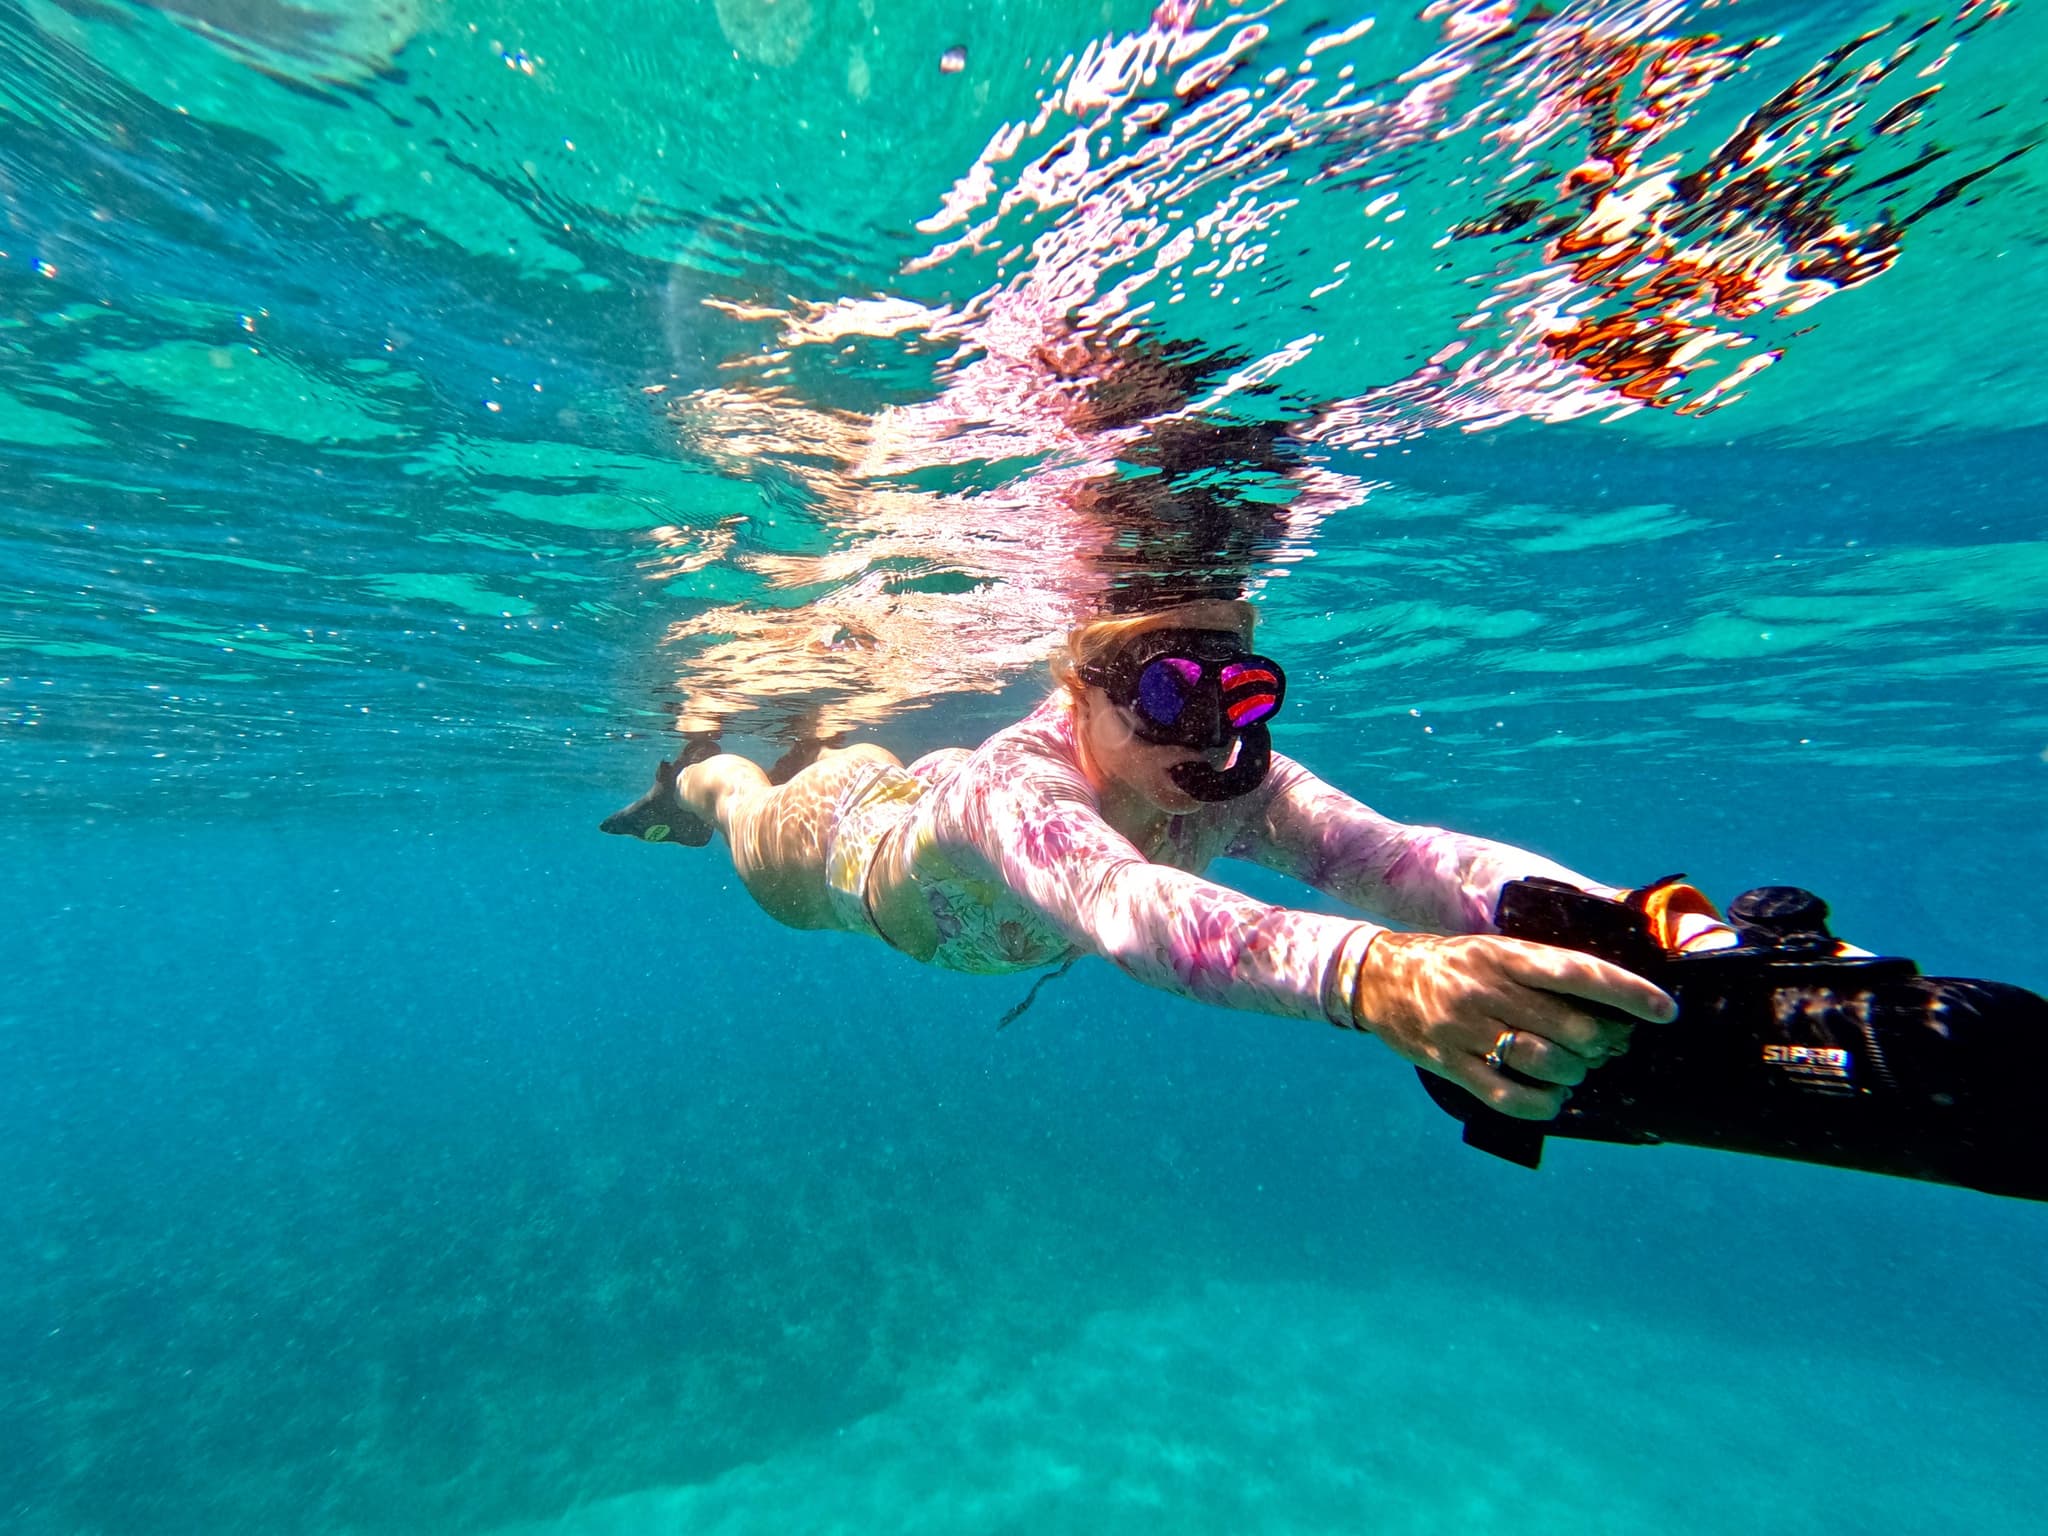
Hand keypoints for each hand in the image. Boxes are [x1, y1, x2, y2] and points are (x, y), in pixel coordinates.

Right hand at [1352, 931, 1676, 1119]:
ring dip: (1575, 1073)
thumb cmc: (1455, 963)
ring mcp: (1465, 1030)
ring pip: (1547, 1064)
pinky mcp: (1449, 1064)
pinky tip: (1552, 1097)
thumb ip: (1545, 969)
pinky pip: (1510, 1097)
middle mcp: (1486, 990)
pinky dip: (1544, 1104)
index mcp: (1504, 954)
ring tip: (1574, 1068)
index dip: (1628, 993)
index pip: (1578, 972)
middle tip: (1607, 1043)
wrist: (1379, 977)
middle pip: (1572, 1028)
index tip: (1666, 1011)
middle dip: (1603, 1042)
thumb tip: (1611, 1004)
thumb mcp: (1497, 948)